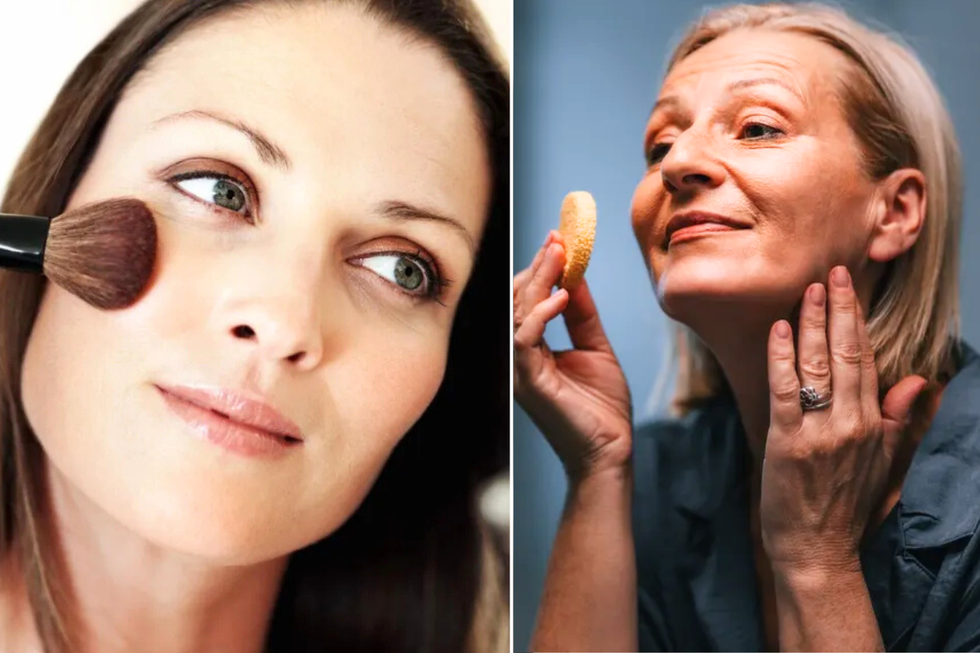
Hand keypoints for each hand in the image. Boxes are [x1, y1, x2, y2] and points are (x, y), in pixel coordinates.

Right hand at [514, 230, 631, 480]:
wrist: (610, 452)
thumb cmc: (602, 409)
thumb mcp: (596, 348)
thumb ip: (583, 315)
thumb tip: (578, 277)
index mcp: (532, 349)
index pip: (527, 300)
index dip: (541, 268)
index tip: (559, 239)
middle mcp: (520, 357)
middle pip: (518, 301)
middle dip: (539, 266)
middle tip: (559, 238)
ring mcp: (521, 370)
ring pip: (518, 314)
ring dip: (540, 280)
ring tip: (562, 255)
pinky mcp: (529, 382)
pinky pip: (525, 340)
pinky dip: (541, 315)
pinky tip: (563, 297)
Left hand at [759, 265, 926, 573]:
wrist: (817, 550)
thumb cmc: (845, 506)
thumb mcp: (882, 461)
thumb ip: (895, 418)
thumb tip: (920, 379)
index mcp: (870, 423)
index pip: (865, 360)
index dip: (855, 320)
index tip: (849, 287)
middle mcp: (849, 423)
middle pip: (844, 355)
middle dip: (838, 310)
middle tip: (832, 272)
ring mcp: (818, 432)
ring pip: (816, 367)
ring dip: (809, 325)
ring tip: (807, 290)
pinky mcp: (788, 443)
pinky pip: (785, 392)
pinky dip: (781, 359)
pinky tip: (778, 331)